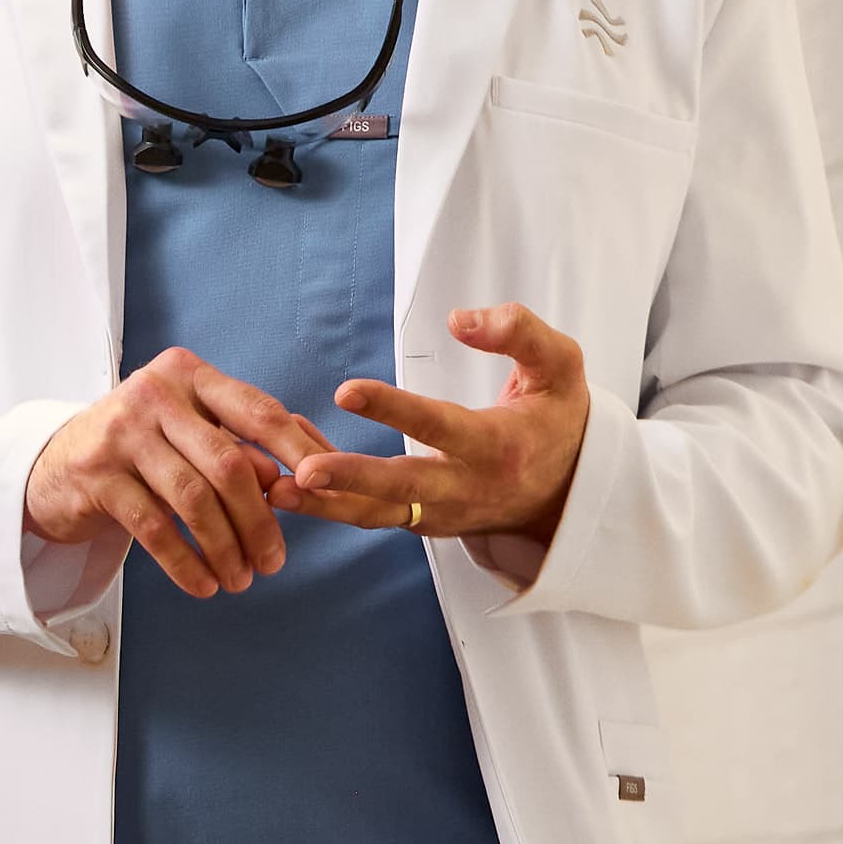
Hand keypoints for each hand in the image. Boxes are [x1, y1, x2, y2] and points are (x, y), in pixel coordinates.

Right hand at [23, 348, 329, 599]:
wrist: (54, 464)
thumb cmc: (140, 450)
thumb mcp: (190, 435)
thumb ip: (241, 447)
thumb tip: (295, 482)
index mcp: (189, 374)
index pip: (259, 411)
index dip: (297, 453)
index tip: (324, 490)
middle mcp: (155, 393)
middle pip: (229, 464)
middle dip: (259, 520)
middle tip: (273, 562)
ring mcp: (121, 432)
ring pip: (193, 499)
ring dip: (225, 548)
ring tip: (240, 580)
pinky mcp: (96, 475)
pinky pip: (154, 528)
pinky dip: (185, 563)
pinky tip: (203, 585)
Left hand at [284, 300, 590, 550]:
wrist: (568, 494)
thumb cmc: (557, 420)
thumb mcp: (561, 367)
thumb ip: (519, 332)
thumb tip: (459, 319)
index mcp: (496, 445)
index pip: (438, 425)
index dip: (393, 409)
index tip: (346, 392)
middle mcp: (465, 487)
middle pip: (401, 488)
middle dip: (349, 481)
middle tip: (301, 473)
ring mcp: (442, 514)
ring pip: (378, 514)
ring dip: (325, 506)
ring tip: (274, 490)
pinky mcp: (423, 524)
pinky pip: (373, 514)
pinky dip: (332, 503)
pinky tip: (288, 479)